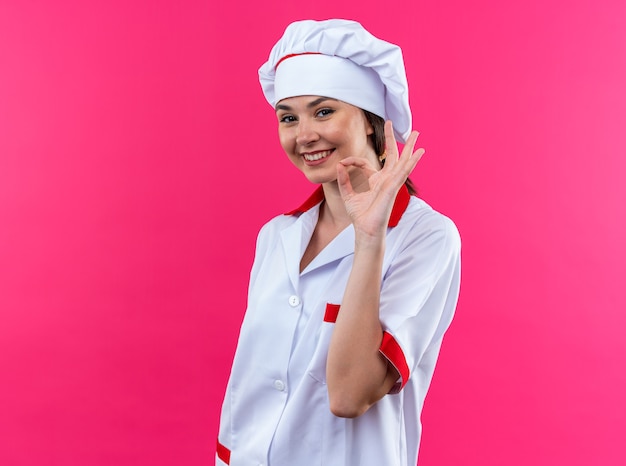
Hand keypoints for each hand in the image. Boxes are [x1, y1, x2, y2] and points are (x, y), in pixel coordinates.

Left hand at [336, 121, 423, 240]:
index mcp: (376, 181)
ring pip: (403, 161)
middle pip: (394, 156)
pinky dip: (412, 162)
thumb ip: (343, 180)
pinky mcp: (393, 188)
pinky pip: (403, 172)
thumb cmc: (360, 215)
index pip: (366, 163)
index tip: (343, 162)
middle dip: (396, 140)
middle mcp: (386, 180)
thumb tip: (339, 165)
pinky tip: (419, 152)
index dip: (353, 161)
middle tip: (398, 125)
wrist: (365, 229)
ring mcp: (391, 183)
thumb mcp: (348, 194)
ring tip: (417, 134)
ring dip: (410, 147)